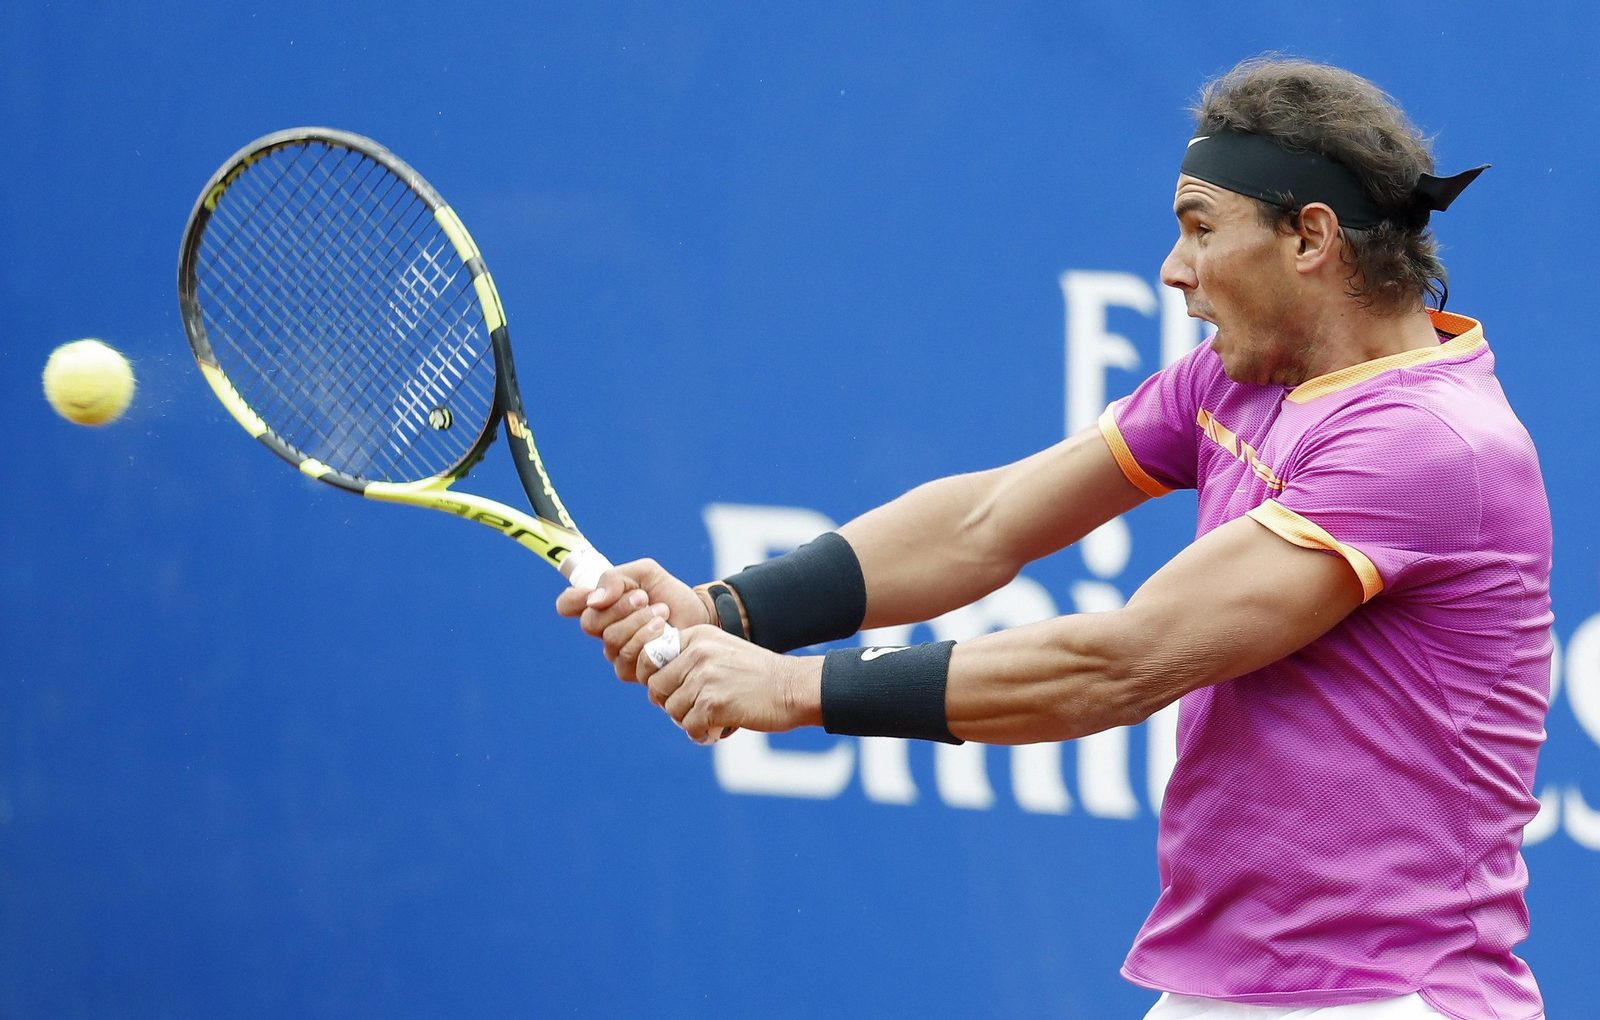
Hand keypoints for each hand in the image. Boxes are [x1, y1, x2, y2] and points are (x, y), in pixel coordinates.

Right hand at [555, 558, 709, 681]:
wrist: (698, 614)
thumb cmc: (669, 594)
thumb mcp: (645, 573)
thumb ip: (616, 578)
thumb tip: (594, 600)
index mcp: (601, 605)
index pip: (568, 604)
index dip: (574, 600)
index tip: (594, 594)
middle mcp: (603, 630)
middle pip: (591, 622)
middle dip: (621, 608)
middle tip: (644, 598)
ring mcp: (616, 653)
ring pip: (612, 640)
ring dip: (639, 622)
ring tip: (661, 612)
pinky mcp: (633, 671)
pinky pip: (629, 658)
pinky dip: (648, 640)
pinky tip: (664, 632)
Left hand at [645, 626, 822, 742]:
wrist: (792, 688)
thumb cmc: (758, 674)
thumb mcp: (722, 650)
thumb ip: (690, 658)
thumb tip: (653, 685)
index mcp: (698, 636)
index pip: (652, 657)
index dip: (655, 678)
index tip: (669, 690)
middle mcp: (698, 653)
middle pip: (657, 686)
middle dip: (670, 702)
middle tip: (691, 709)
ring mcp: (704, 678)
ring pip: (672, 709)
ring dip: (687, 719)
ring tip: (709, 719)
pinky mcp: (712, 705)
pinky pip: (689, 726)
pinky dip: (701, 733)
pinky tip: (717, 729)